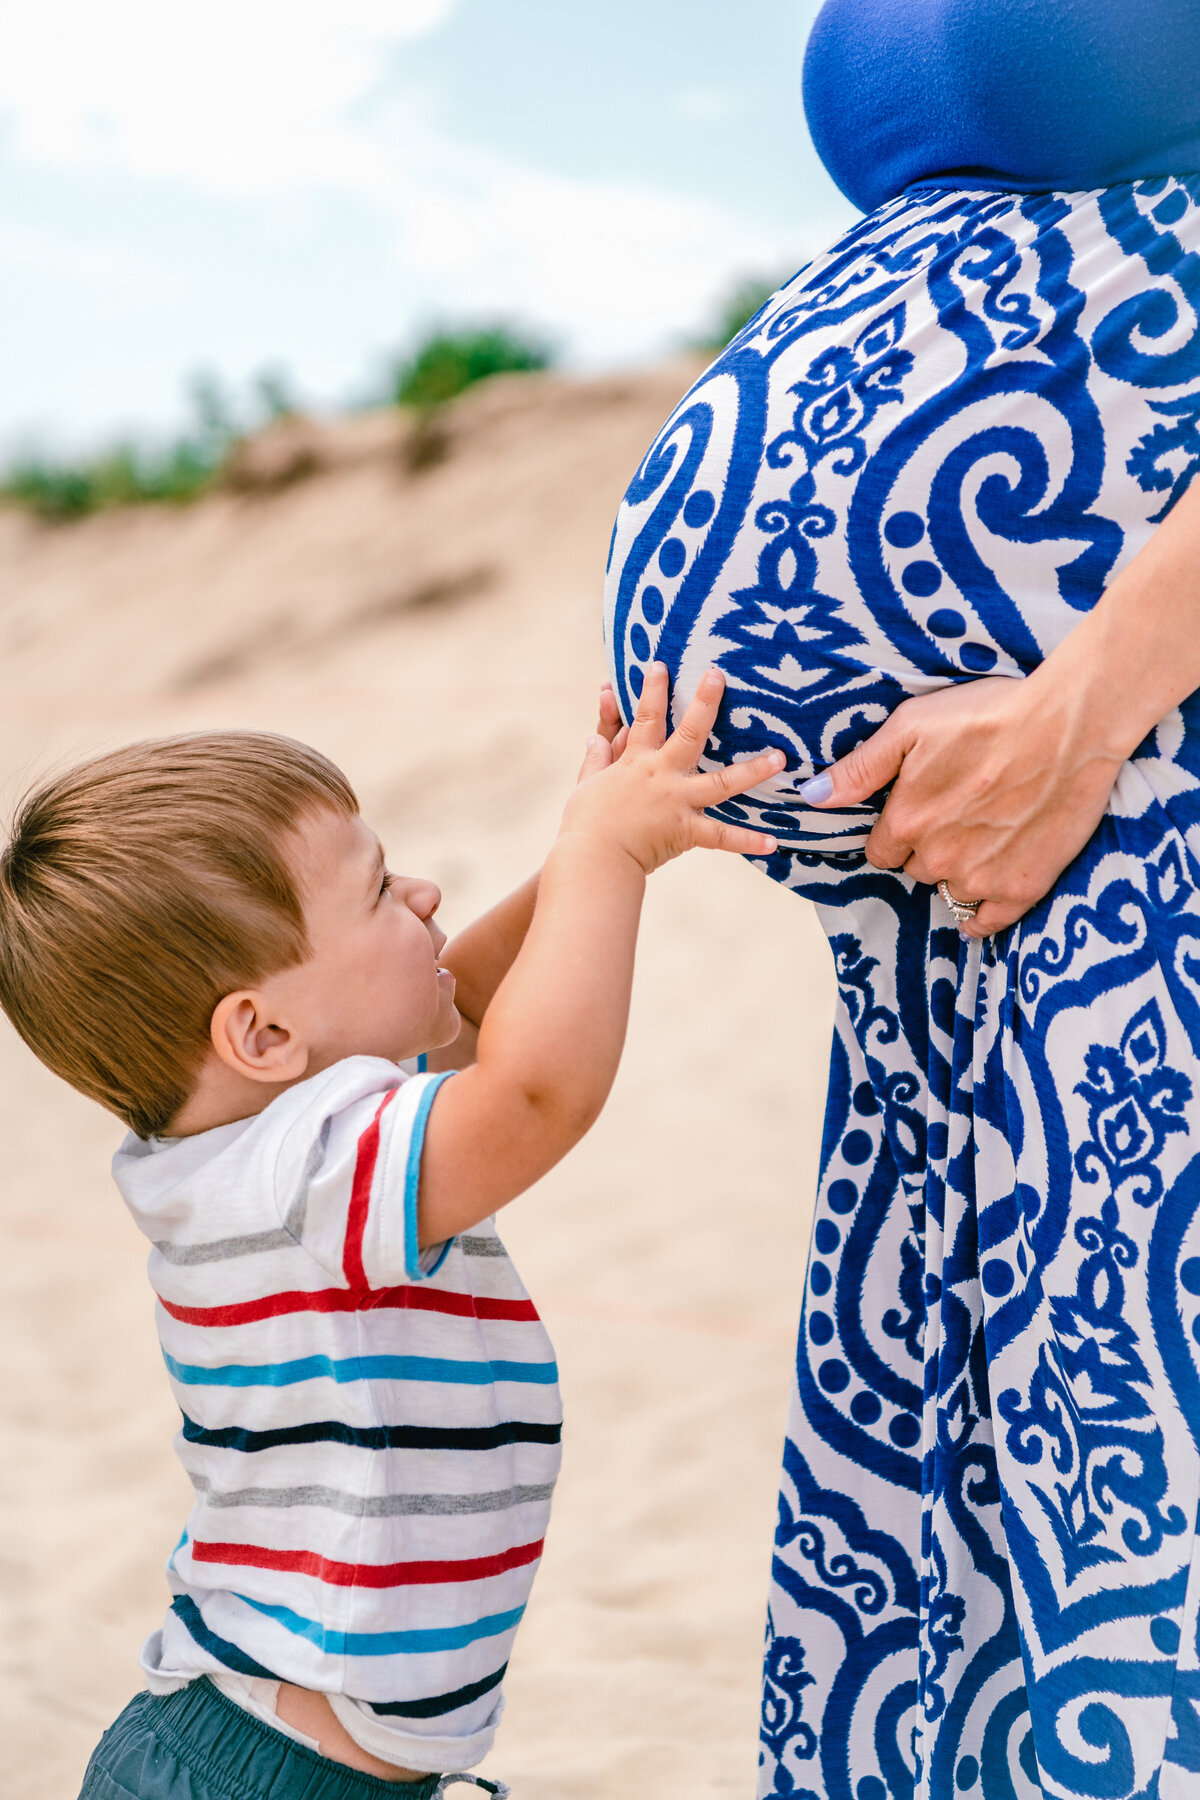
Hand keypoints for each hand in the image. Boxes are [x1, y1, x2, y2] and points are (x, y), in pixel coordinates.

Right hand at [565, 662, 782, 874]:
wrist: (594, 859)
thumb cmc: (585, 824)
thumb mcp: (587, 785)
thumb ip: (596, 759)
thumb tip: (595, 737)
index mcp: (636, 762)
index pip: (645, 717)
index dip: (652, 690)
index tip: (661, 665)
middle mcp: (662, 776)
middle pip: (690, 733)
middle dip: (705, 702)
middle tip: (719, 676)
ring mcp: (678, 803)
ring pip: (722, 782)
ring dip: (753, 770)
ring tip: (779, 759)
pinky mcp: (686, 832)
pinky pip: (722, 838)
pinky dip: (747, 842)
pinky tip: (773, 843)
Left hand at [802, 671, 1126, 936]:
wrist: (1069, 725)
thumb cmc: (990, 715)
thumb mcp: (912, 726)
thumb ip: (860, 767)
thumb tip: (811, 796)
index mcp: (907, 821)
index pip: (881, 851)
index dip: (899, 832)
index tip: (921, 811)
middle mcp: (938, 857)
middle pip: (916, 869)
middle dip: (929, 848)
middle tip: (960, 813)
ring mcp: (982, 877)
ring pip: (949, 890)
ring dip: (959, 870)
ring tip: (986, 833)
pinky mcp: (1023, 887)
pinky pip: (987, 921)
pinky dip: (983, 912)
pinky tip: (989, 889)